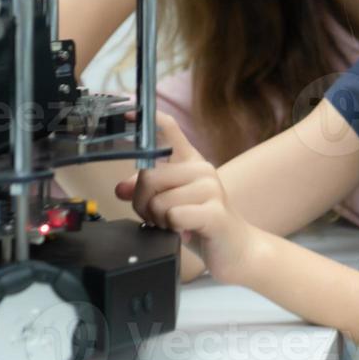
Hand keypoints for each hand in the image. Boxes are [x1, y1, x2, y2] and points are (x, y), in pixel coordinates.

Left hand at [113, 111, 260, 283]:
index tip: (128, 110)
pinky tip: (185, 233)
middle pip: (148, 177)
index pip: (169, 129)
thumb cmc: (201, 224)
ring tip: (174, 226)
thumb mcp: (171, 204)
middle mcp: (202, 169)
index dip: (147, 118)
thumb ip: (147, 192)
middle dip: (142, 204)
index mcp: (190, 162)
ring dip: (158, 221)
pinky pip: (174, 217)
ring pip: (158, 202)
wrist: (237, 249)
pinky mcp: (215, 213)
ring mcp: (211, 189)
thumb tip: (121, 187)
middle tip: (156, 217)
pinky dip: (172, 230)